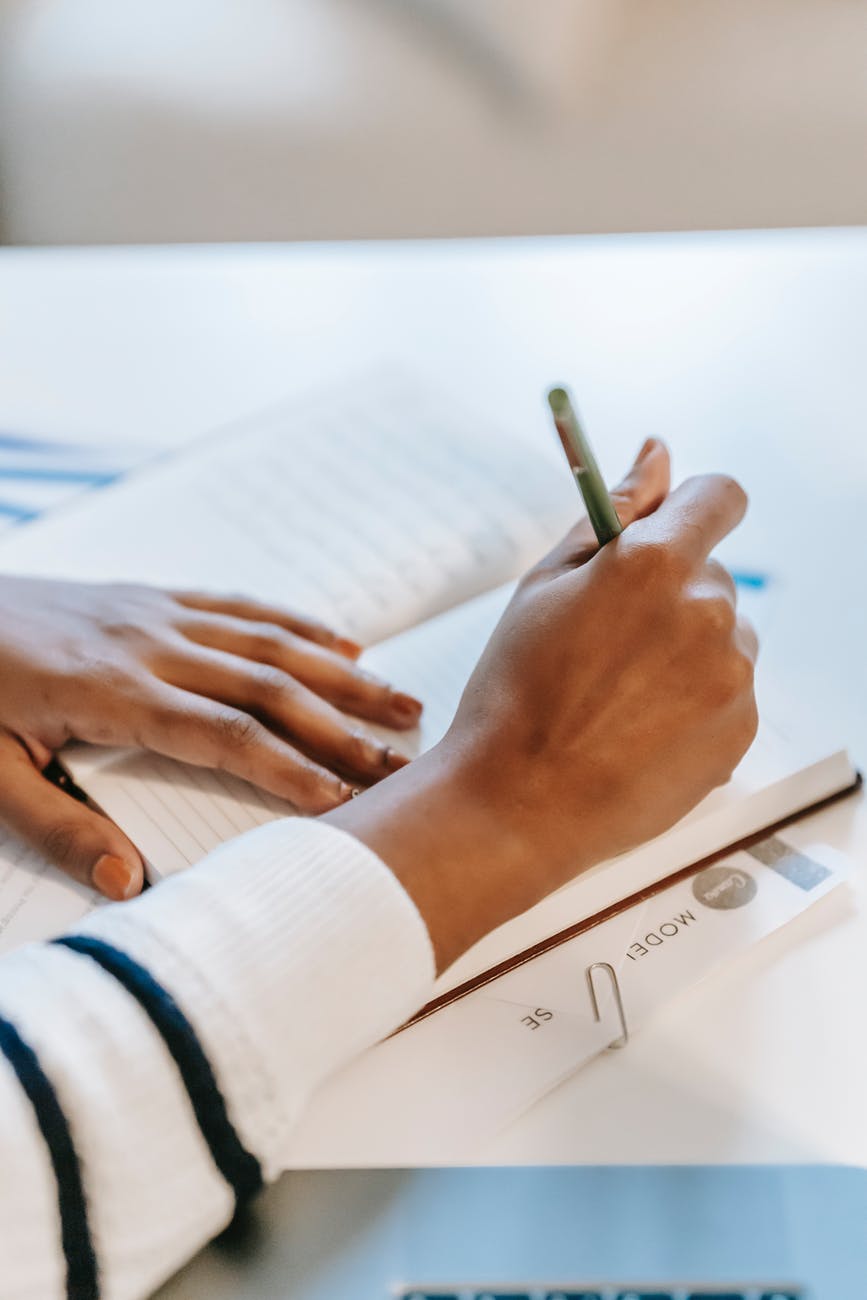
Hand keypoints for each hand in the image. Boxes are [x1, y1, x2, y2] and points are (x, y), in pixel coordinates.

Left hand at [0, 582, 421, 898]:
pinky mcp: (152, 596)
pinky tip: (341, 642)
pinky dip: (297, 623)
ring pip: (269, 641)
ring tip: (401, 699)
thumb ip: (57, 829)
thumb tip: (129, 885)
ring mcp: (155, 612)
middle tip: (404, 758)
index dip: (292, 769)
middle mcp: (150, 645)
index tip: (346, 802)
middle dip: (343, 725)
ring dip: (341, 671)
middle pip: (269, 687)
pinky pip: (239, 604)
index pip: (226, 737)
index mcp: (113, 693)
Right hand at [329, 440, 757, 969]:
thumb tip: (657, 452)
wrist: (519, 802)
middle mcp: (709, 611)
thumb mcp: (546, 583)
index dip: (691, 509)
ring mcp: (732, 675)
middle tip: (607, 643)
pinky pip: (728, 692)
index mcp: (657, 562)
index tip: (669, 531)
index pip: (719, 496)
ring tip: (618, 697)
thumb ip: (613, 510)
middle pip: (713, 574)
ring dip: (685, 650)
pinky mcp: (742, 730)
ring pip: (722, 637)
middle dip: (671, 594)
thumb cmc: (516, 689)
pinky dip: (695, 702)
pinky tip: (639, 729)